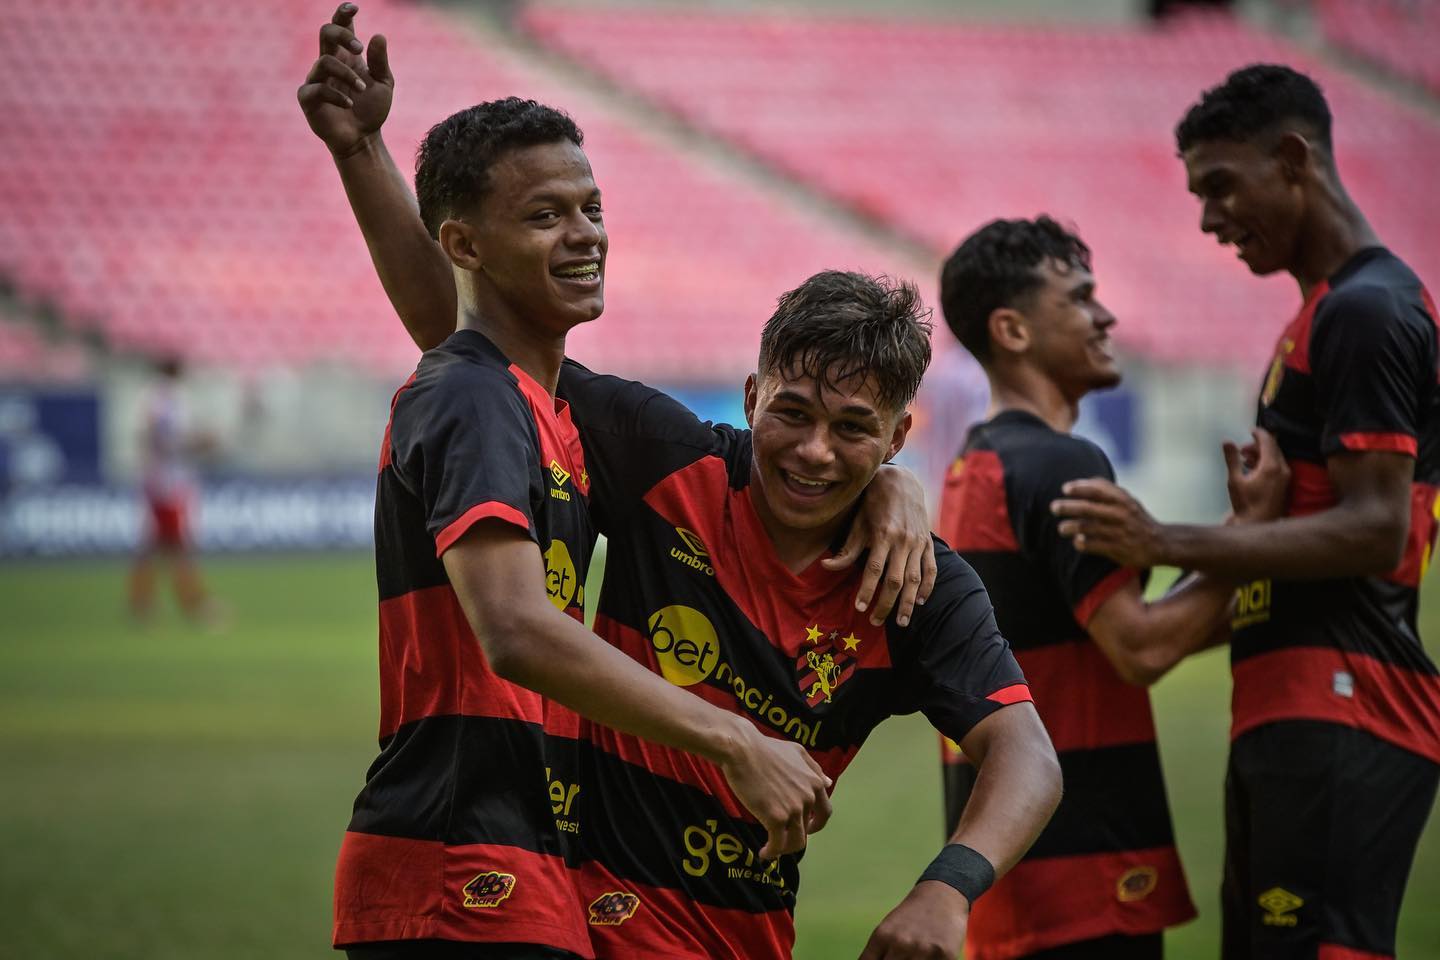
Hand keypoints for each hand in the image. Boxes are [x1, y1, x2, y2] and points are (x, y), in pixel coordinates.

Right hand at [296, 4, 394, 157]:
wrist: (363, 139)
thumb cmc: (371, 110)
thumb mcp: (383, 84)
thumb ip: (380, 61)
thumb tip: (378, 35)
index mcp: (346, 56)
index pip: (340, 27)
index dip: (343, 14)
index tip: (354, 8)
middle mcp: (329, 63)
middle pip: (325, 32)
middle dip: (341, 35)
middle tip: (359, 49)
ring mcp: (316, 79)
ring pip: (324, 61)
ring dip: (346, 74)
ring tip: (362, 88)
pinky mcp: (308, 98)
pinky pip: (317, 89)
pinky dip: (337, 95)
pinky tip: (350, 104)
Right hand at [719, 722, 831, 859]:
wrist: (742, 750)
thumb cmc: (764, 748)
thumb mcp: (796, 752)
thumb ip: (813, 768)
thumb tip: (828, 782)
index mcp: (815, 782)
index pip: (825, 812)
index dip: (816, 824)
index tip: (806, 828)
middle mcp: (808, 798)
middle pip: (807, 829)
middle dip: (794, 835)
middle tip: (781, 837)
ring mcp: (794, 809)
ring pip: (796, 842)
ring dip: (785, 849)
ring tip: (771, 849)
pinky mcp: (776, 818)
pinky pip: (778, 844)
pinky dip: (772, 853)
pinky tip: (763, 853)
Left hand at [823, 466, 936, 625]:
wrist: (902, 482)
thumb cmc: (873, 504)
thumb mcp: (857, 523)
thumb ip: (846, 549)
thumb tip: (826, 567)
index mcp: (883, 535)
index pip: (874, 570)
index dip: (866, 591)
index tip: (859, 608)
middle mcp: (903, 541)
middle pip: (895, 581)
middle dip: (885, 604)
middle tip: (876, 622)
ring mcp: (918, 542)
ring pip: (914, 579)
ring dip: (908, 603)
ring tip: (901, 622)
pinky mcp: (928, 543)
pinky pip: (931, 569)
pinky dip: (927, 587)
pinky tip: (921, 601)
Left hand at [858, 880, 968, 959]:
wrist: (940, 895)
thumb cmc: (910, 918)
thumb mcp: (887, 931)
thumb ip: (878, 953)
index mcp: (882, 937)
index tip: (884, 959)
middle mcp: (901, 943)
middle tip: (902, 956)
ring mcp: (923, 950)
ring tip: (916, 954)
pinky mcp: (946, 954)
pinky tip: (932, 955)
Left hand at [1050, 479, 1163, 567]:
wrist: (1160, 543)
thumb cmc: (1136, 518)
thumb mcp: (1127, 500)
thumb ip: (1107, 490)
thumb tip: (1083, 481)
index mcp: (1122, 500)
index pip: (1097, 490)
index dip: (1079, 487)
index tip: (1065, 489)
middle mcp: (1121, 514)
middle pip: (1088, 508)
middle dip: (1067, 507)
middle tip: (1053, 507)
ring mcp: (1119, 532)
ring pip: (1088, 528)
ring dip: (1070, 527)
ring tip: (1062, 528)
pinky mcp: (1118, 549)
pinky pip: (1094, 545)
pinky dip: (1082, 543)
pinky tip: (1076, 542)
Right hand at [1223, 428, 1289, 522]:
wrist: (1259, 525)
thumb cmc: (1246, 504)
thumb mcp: (1235, 481)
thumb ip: (1232, 459)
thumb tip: (1227, 441)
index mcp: (1271, 466)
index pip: (1268, 441)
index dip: (1259, 433)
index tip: (1250, 430)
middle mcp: (1282, 469)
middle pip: (1273, 448)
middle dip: (1257, 445)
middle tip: (1242, 449)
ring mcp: (1286, 477)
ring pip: (1276, 457)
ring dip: (1261, 454)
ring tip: (1245, 458)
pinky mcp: (1285, 484)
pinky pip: (1278, 466)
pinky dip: (1266, 462)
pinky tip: (1253, 468)